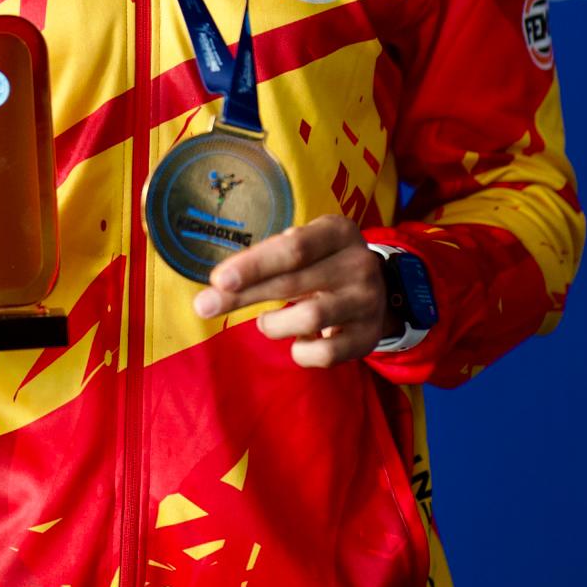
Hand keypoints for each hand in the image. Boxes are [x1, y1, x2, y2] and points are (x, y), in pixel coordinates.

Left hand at [192, 214, 390, 367]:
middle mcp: (358, 264)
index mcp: (338, 232)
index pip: (294, 248)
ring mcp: (367, 302)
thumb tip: (219, 285)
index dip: (254, 265)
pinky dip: (300, 351)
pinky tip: (297, 340)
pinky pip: (325, 354)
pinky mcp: (369, 337)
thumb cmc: (324, 261)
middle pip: (293, 282)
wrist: (382, 288)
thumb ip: (269, 256)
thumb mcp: (306, 244)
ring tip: (267, 322)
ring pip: (310, 319)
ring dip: (273, 325)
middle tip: (205, 305)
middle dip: (243, 296)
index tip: (218, 279)